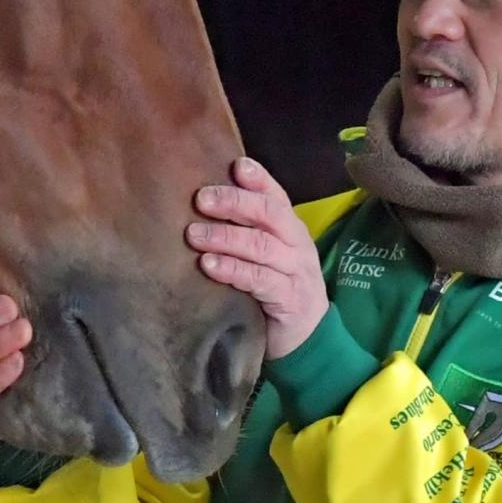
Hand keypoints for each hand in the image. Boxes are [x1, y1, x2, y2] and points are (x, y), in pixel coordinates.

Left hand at [187, 158, 329, 359]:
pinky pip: (260, 280)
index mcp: (290, 228)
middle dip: (234, 202)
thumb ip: (244, 230)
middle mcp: (296, 244)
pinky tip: (209, 265)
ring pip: (261, 246)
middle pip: (269, 214)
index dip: (258, 179)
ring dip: (225, 238)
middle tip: (201, 199)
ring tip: (194, 235)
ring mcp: (295, 272)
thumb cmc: (276, 288)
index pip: (275, 196)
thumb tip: (202, 202)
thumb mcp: (265, 255)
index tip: (236, 165)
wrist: (307, 337)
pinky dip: (233, 270)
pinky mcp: (289, 299)